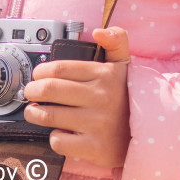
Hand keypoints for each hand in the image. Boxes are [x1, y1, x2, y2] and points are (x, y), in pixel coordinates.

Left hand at [23, 26, 131, 168]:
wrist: (149, 136)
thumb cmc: (127, 99)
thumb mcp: (125, 67)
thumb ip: (116, 42)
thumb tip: (100, 31)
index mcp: (105, 75)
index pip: (59, 69)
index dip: (40, 72)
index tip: (37, 76)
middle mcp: (102, 98)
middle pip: (49, 90)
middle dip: (31, 91)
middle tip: (30, 93)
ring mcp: (98, 124)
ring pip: (48, 116)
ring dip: (34, 113)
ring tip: (34, 112)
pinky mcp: (94, 147)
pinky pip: (59, 141)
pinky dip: (54, 137)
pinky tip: (61, 133)